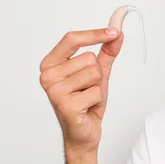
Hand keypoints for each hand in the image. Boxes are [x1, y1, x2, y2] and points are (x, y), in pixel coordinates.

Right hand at [39, 27, 123, 153]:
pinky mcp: (65, 105)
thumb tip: (117, 33)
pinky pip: (96, 92)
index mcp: (51, 64)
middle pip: (89, 58)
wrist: (83, 132)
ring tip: (88, 98)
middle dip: (98, 75)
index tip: (114, 31)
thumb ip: (107, 52)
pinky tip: (87, 108)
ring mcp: (54, 90)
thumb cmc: (86, 102)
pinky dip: (98, 101)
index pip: (72, 39)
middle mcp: (48, 75)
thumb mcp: (99, 73)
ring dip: (98, 88)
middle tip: (89, 89)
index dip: (94, 33)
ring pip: (94, 74)